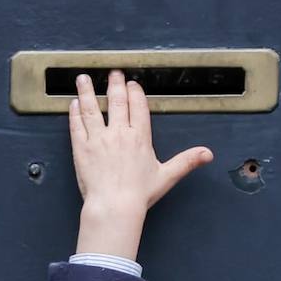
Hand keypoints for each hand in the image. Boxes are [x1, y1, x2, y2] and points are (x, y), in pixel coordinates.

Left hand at [70, 70, 212, 259]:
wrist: (114, 206)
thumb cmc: (139, 195)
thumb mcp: (167, 176)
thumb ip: (186, 161)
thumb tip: (208, 154)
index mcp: (140, 137)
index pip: (138, 106)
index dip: (135, 93)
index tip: (132, 84)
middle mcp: (119, 133)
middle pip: (116, 101)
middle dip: (115, 84)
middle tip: (113, 73)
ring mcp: (98, 139)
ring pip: (92, 108)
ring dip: (87, 91)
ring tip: (83, 78)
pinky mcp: (82, 148)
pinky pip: (77, 125)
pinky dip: (74, 113)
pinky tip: (73, 104)